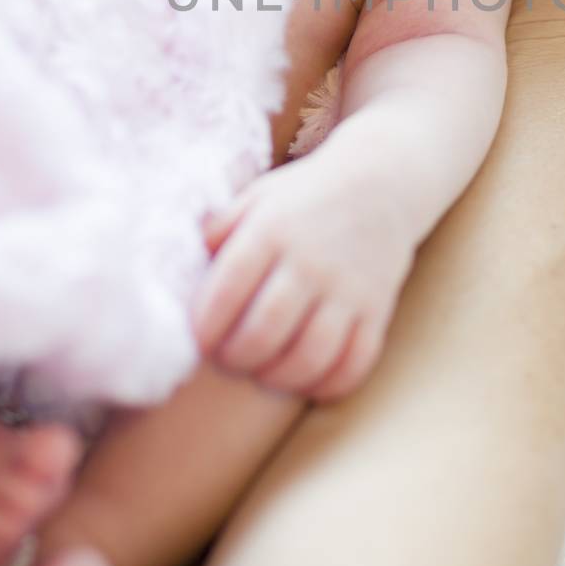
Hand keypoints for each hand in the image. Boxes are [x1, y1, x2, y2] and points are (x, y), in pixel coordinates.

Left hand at [193, 150, 416, 403]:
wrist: (382, 181)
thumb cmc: (306, 197)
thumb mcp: (257, 197)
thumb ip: (219, 230)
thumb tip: (182, 266)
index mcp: (272, 231)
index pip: (227, 291)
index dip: (206, 327)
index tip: (200, 341)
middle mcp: (310, 261)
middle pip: (265, 331)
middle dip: (237, 358)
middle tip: (229, 360)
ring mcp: (347, 288)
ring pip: (310, 355)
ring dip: (279, 377)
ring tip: (264, 373)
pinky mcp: (377, 308)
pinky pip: (356, 361)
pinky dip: (329, 384)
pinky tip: (309, 381)